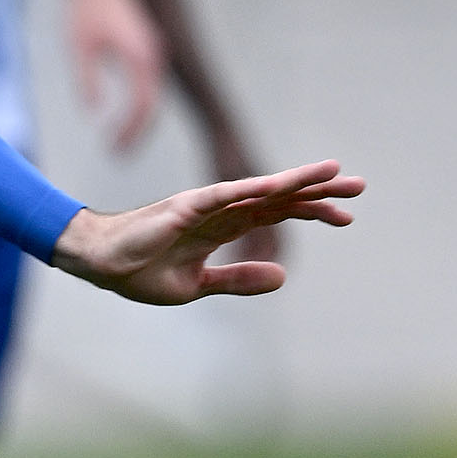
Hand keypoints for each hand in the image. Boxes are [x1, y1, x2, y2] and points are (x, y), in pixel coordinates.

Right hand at [52, 158, 359, 305]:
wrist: (96, 264)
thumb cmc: (138, 271)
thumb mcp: (198, 284)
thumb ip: (238, 278)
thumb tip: (283, 275)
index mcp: (223, 227)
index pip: (276, 214)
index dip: (311, 213)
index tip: (346, 220)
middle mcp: (220, 210)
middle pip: (279, 197)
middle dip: (319, 193)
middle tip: (359, 187)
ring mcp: (204, 205)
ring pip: (261, 191)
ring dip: (299, 182)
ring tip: (336, 173)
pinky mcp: (185, 206)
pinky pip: (226, 196)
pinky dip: (254, 190)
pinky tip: (282, 185)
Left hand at [61, 0, 164, 149]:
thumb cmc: (85, 9)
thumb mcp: (79, 47)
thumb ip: (87, 79)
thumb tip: (92, 110)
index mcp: (141, 56)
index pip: (144, 106)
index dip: (130, 131)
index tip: (113, 149)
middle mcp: (153, 55)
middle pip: (152, 104)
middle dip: (136, 131)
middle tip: (116, 154)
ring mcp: (152, 50)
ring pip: (152, 95)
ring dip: (138, 120)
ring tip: (118, 141)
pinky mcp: (145, 47)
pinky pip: (147, 84)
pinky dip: (139, 104)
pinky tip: (122, 116)